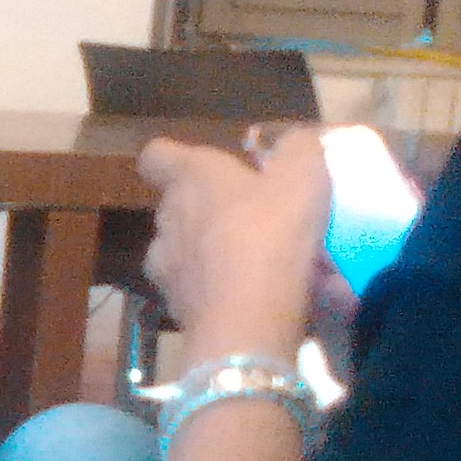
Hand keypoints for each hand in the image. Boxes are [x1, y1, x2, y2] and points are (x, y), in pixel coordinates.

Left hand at [138, 128, 331, 363]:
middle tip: (252, 216)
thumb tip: (294, 141)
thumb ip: (298, 148)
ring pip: (185, 252)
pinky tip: (255, 297)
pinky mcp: (177, 309)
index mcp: (189, 180)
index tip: (203, 166)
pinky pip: (198, 291)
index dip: (174, 158)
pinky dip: (220, 291)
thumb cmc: (270, 233)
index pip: (157, 157)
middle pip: (177, 206)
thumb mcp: (302, 175)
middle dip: (208, 210)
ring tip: (256, 263)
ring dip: (212, 254)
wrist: (247, 319)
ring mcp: (166, 269)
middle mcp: (165, 220)